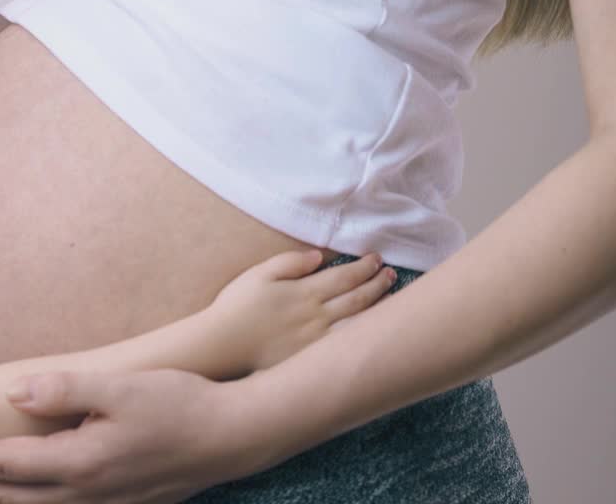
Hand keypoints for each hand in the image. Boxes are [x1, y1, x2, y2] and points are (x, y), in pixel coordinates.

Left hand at [0, 369, 281, 503]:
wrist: (233, 436)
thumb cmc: (180, 404)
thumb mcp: (121, 386)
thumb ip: (65, 388)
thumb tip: (15, 396)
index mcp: (81, 462)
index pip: (6, 464)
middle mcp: (88, 493)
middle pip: (9, 499)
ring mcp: (105, 503)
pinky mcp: (120, 502)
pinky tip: (23, 494)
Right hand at [209, 250, 393, 372]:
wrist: (222, 346)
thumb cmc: (236, 306)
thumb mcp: (258, 274)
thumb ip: (289, 262)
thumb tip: (319, 257)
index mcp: (304, 292)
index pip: (344, 276)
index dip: (364, 267)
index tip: (377, 258)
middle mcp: (316, 316)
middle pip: (358, 298)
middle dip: (378, 284)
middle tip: (389, 274)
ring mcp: (317, 341)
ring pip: (358, 323)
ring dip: (379, 308)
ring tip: (393, 298)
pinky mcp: (312, 359)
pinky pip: (346, 346)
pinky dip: (364, 335)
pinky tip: (373, 330)